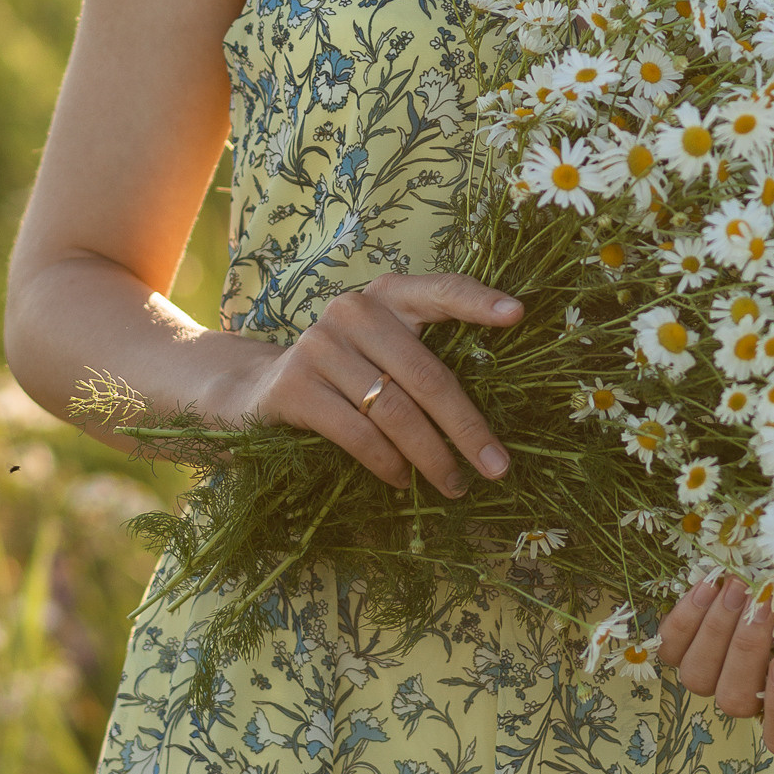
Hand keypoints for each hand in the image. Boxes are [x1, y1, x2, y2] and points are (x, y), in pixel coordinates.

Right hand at [222, 272, 523, 497]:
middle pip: (426, 373)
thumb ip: (423, 357)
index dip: (478, 300)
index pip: (439, 289)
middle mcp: (353, 311)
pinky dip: (387, 463)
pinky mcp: (296, 387)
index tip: (518, 313)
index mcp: (386, 295)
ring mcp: (320, 347)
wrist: (256, 389)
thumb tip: (492, 411)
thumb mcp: (382, 350)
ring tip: (453, 484)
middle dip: (466, 426)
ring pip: (395, 409)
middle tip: (496, 466)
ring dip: (431, 456)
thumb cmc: (344, 373)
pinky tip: (403, 481)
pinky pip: (358, 433)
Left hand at [657, 576, 773, 757]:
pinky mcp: (680, 649)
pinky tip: (709, 585)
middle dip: (747, 647)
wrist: (768, 575)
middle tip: (761, 600)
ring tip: (736, 587)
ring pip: (698, 676)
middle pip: (734, 699)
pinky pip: (670, 647)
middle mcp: (746, 700)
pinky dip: (686, 617)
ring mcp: (710, 677)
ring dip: (717, 628)